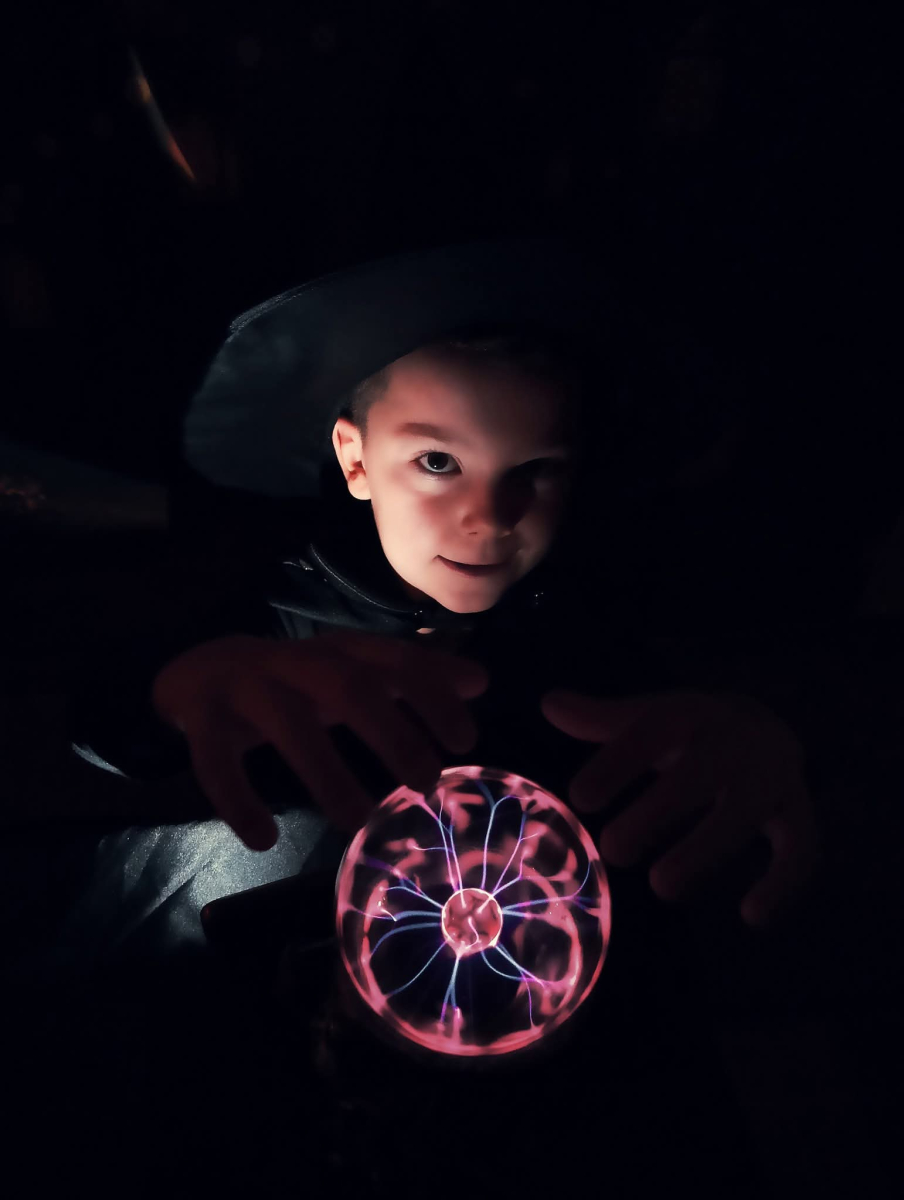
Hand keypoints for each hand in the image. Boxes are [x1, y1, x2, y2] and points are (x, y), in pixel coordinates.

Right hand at [152, 630, 488, 850]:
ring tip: (355, 819)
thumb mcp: (354, 673)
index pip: (392, 660)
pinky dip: (238, 797)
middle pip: (346, 683)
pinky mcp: (201, 715)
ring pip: (286, 721)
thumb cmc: (295, 680)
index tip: (466, 740)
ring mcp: (246, 684)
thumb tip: (480, 679)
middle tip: (426, 780)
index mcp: (337, 652)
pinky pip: (216, 757)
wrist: (199, 669)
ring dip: (324, 769)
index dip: (430, 693)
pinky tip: (262, 838)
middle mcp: (295, 660)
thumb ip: (412, 677)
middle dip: (390, 729)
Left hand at [540, 688, 820, 927]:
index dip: (616, 764)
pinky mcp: (796, 813)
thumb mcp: (650, 718)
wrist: (766, 724)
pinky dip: (783, 884)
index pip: (651, 732)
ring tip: (663, 886)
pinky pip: (801, 849)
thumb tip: (549, 703)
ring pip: (745, 813)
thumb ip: (600, 720)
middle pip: (699, 775)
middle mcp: (733, 741)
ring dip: (705, 849)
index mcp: (690, 715)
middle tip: (613, 850)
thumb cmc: (689, 731)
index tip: (579, 798)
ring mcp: (770, 777)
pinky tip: (751, 917)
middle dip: (657, 812)